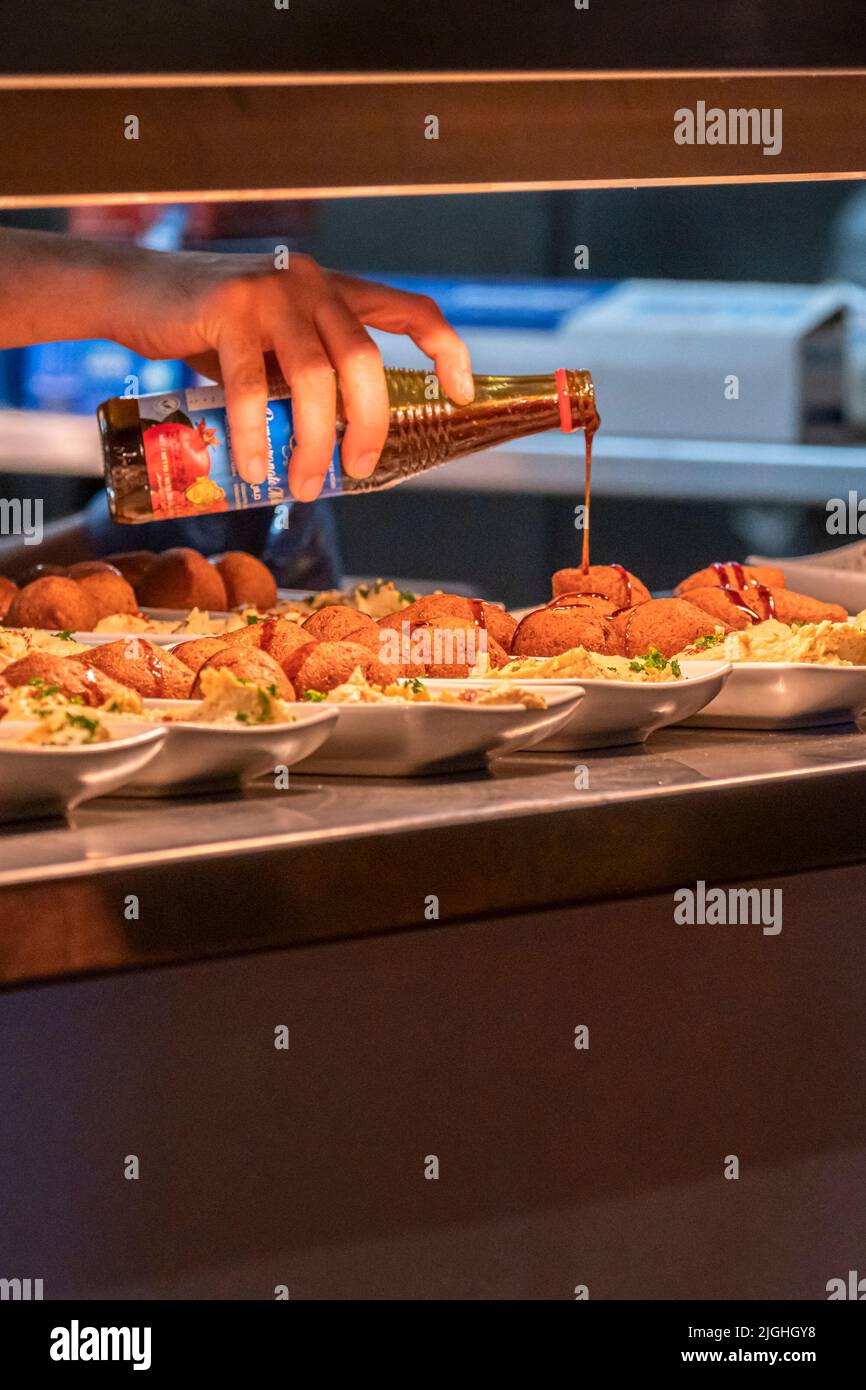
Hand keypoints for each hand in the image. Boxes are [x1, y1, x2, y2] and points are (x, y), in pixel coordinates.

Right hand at [108, 249, 474, 498]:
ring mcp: (271, 293)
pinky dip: (256, 434)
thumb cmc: (210, 330)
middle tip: (356, 471)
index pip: (411, 310)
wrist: (136, 292)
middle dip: (369, 426)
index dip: (446, 350)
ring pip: (313, 379)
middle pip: (364, 361)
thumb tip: (335, 448)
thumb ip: (308, 375)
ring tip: (299, 484)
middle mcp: (312, 284)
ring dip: (312, 442)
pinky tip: (255, 466)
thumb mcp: (274, 346)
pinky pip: (252, 386)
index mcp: (335, 291)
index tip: (463, 394)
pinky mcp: (228, 310)